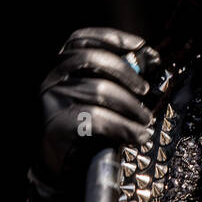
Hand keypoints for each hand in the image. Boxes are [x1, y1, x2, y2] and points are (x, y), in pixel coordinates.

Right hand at [35, 27, 156, 198]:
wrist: (61, 164)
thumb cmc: (86, 125)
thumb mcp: (96, 95)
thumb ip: (114, 77)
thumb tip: (148, 61)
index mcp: (62, 67)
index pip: (80, 39)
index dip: (110, 37)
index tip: (138, 45)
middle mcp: (52, 79)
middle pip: (91, 59)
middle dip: (126, 72)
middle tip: (145, 90)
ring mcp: (52, 101)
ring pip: (99, 90)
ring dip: (131, 106)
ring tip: (145, 120)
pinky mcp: (57, 124)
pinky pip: (97, 119)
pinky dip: (124, 128)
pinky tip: (138, 135)